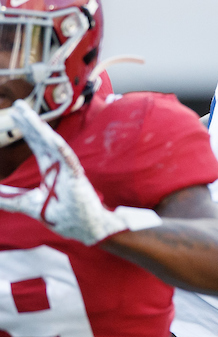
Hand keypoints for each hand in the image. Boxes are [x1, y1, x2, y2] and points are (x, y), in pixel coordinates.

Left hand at [0, 102, 147, 244]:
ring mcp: (69, 171)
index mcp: (50, 170)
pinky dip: (58, 147)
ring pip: (52, 144)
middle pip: (42, 139)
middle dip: (29, 123)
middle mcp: (59, 166)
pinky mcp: (77, 178)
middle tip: (17, 105)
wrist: (87, 231)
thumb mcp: (30, 205)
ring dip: (40, 129)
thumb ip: (10, 198)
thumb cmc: (66, 217)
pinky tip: (48, 135)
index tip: (15, 114)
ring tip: (26, 114)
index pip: (36, 145)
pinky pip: (67, 159)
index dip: (26, 129)